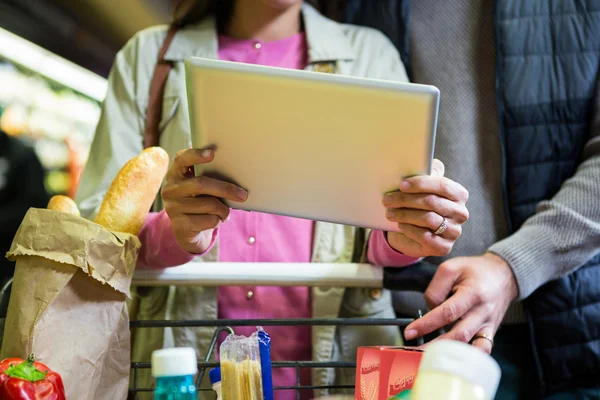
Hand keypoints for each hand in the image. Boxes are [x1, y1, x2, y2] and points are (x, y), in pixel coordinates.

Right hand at [161, 148, 247, 252]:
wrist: (191, 232)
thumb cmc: (201, 203)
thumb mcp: (203, 189)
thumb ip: (210, 177)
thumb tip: (236, 173)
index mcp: (175, 174)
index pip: (181, 159)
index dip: (195, 155)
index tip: (212, 153)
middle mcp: (170, 189)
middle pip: (201, 184)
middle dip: (226, 189)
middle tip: (243, 195)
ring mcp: (173, 208)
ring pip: (209, 204)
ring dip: (224, 210)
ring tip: (224, 212)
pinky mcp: (180, 225)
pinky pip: (209, 220)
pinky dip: (218, 221)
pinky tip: (215, 221)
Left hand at [383, 159, 468, 256]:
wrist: (412, 232)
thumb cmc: (417, 205)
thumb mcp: (421, 188)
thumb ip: (427, 173)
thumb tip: (424, 162)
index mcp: (459, 194)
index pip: (443, 185)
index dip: (421, 184)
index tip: (401, 184)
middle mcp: (460, 213)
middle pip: (432, 202)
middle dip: (406, 200)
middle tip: (387, 200)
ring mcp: (454, 231)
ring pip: (428, 219)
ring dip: (404, 214)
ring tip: (389, 212)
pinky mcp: (444, 247)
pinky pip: (425, 236)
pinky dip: (410, 229)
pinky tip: (400, 225)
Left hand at [404, 253, 518, 353]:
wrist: (503, 274)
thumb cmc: (475, 270)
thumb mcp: (451, 268)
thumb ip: (436, 289)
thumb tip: (429, 310)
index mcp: (472, 293)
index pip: (447, 313)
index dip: (426, 324)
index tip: (410, 333)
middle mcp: (482, 311)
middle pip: (458, 334)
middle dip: (434, 345)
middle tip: (414, 350)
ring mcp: (488, 324)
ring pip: (470, 345)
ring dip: (450, 354)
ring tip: (430, 356)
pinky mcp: (491, 331)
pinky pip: (483, 349)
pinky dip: (471, 357)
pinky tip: (455, 360)